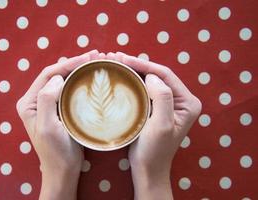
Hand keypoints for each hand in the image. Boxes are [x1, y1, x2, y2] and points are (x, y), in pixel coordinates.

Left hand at [16, 50, 103, 199]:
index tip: (87, 58)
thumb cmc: (55, 151)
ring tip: (95, 61)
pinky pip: (69, 89)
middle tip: (95, 55)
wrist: (63, 169)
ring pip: (63, 80)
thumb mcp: (48, 127)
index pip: (47, 74)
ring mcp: (49, 104)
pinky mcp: (60, 108)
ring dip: (78, 69)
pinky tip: (90, 76)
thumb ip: (47, 100)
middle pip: (55, 74)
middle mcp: (37, 100)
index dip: (67, 64)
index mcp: (29, 102)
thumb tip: (57, 77)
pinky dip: (80, 80)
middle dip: (74, 63)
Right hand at [106, 52, 201, 199]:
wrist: (148, 169)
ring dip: (134, 71)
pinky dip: (133, 81)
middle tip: (117, 57)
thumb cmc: (155, 150)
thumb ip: (163, 98)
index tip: (123, 58)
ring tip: (117, 62)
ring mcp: (169, 103)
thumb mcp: (161, 125)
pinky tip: (122, 75)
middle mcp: (181, 100)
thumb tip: (152, 76)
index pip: (165, 75)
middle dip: (138, 65)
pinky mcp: (157, 108)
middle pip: (158, 75)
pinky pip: (145, 89)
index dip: (144, 64)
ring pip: (151, 80)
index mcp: (187, 102)